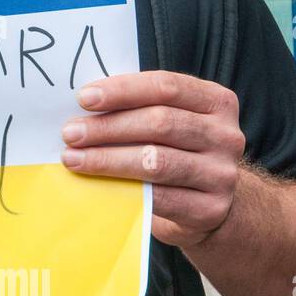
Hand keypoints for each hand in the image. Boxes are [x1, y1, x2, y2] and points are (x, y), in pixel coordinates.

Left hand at [60, 71, 246, 246]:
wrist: (210, 206)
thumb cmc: (176, 152)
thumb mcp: (169, 123)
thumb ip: (138, 109)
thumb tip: (83, 107)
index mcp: (216, 102)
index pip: (166, 87)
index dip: (122, 90)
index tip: (83, 98)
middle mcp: (225, 135)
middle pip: (160, 123)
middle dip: (107, 127)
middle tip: (70, 133)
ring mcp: (221, 173)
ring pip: (156, 161)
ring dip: (107, 158)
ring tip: (73, 158)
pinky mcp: (210, 208)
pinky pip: (159, 197)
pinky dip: (122, 188)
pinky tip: (95, 183)